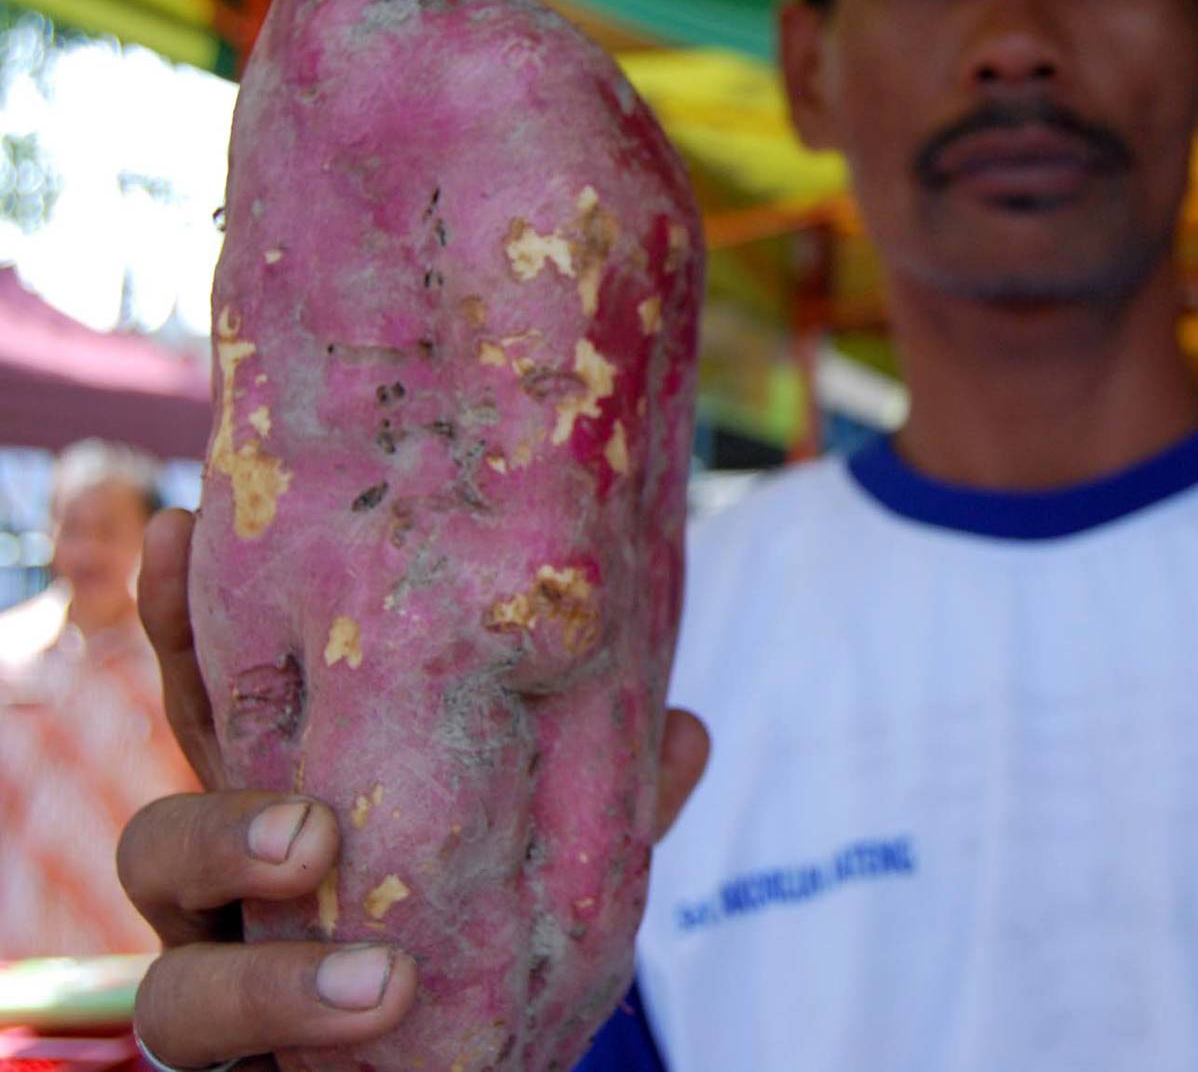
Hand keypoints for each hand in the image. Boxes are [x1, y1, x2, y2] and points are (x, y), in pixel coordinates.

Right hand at [117, 509, 712, 1069]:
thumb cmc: (490, 960)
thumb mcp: (553, 864)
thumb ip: (605, 805)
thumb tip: (685, 731)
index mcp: (288, 820)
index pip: (220, 716)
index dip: (182, 627)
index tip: (181, 529)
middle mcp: (230, 917)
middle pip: (162, 848)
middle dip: (221, 831)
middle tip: (316, 833)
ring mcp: (220, 1006)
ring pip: (170, 993)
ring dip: (267, 982)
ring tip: (383, 981)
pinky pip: (206, 1061)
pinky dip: (289, 1036)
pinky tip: (380, 1019)